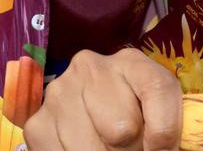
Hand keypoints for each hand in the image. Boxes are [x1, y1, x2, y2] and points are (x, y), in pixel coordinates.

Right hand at [24, 48, 181, 150]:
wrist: (96, 116)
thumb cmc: (138, 116)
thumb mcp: (161, 111)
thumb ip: (165, 125)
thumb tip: (158, 149)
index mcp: (130, 61)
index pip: (157, 90)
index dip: (165, 131)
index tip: (163, 148)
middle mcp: (90, 67)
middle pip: (123, 129)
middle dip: (132, 149)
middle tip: (129, 145)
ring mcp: (59, 93)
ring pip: (93, 149)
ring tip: (108, 146)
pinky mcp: (37, 123)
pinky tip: (84, 147)